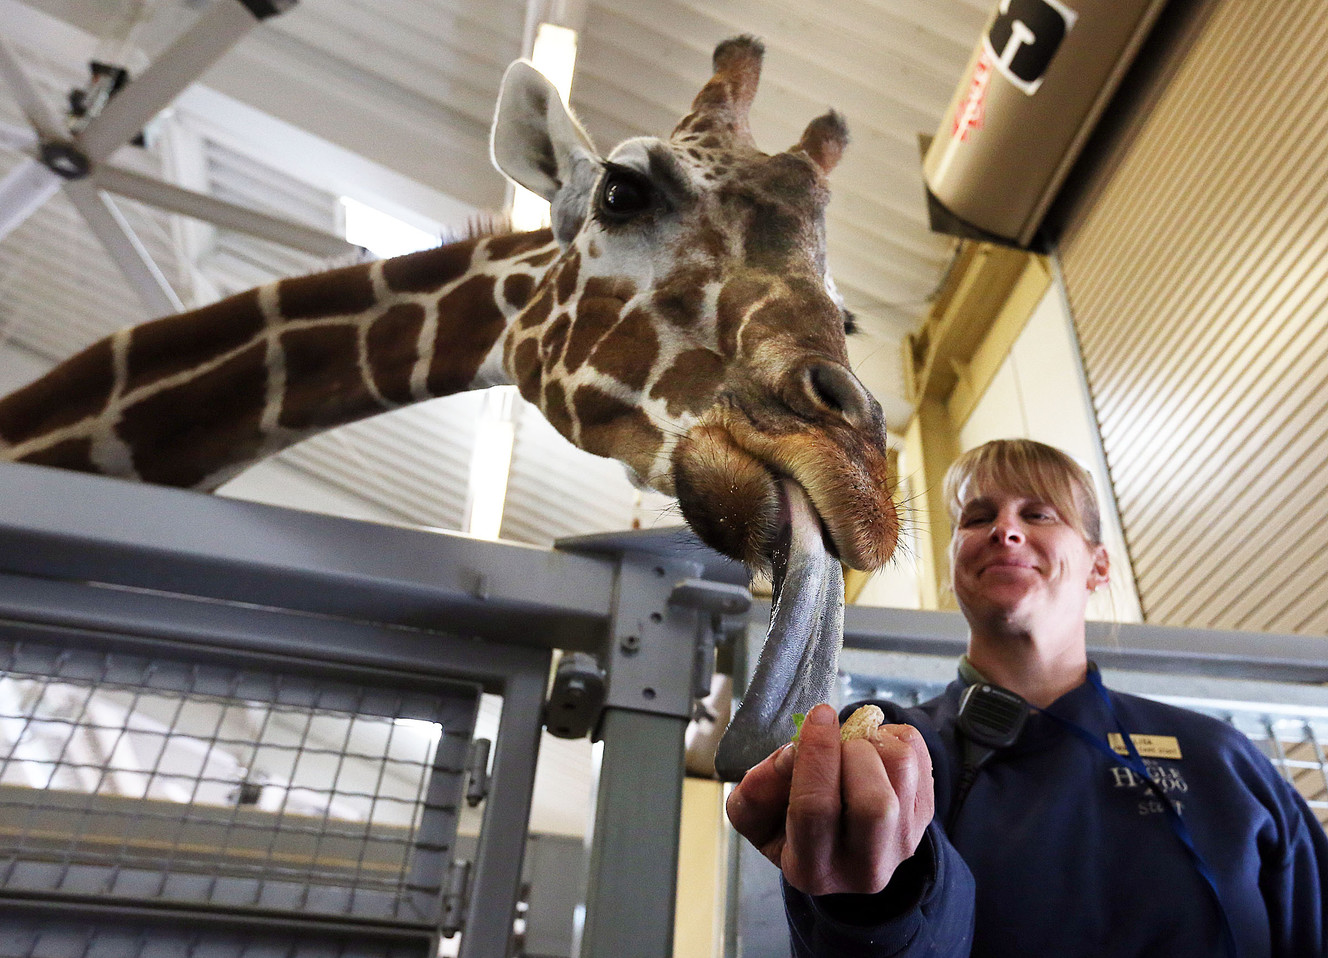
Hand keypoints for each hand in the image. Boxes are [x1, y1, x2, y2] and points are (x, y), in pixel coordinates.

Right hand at [725, 702, 933, 895]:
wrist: (835, 843)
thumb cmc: (788, 822)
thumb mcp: (754, 814)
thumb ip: (758, 785)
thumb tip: (796, 752)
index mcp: (811, 869)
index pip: (816, 809)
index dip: (816, 755)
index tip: (818, 716)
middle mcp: (863, 866)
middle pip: (874, 805)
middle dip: (854, 753)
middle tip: (839, 739)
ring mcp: (902, 843)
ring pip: (902, 771)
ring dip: (874, 741)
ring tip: (853, 745)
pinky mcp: (924, 817)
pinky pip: (920, 757)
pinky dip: (895, 737)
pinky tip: (872, 750)